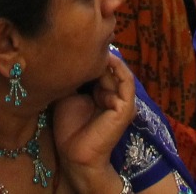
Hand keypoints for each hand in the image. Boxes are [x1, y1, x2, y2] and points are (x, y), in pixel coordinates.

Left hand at [52, 53, 137, 184]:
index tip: (80, 42)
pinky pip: (126, 81)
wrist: (74, 154)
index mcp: (103, 94)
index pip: (102, 69)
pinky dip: (118, 67)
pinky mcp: (126, 107)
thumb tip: (73, 55)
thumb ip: (76, 78)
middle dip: (97, 57)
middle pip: (109, 69)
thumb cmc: (68, 128)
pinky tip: (107, 58)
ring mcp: (123, 102)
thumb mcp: (69, 95)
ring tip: (95, 50)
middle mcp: (115, 96)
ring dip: (105, 62)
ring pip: (117, 72)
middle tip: (85, 44)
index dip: (93, 57)